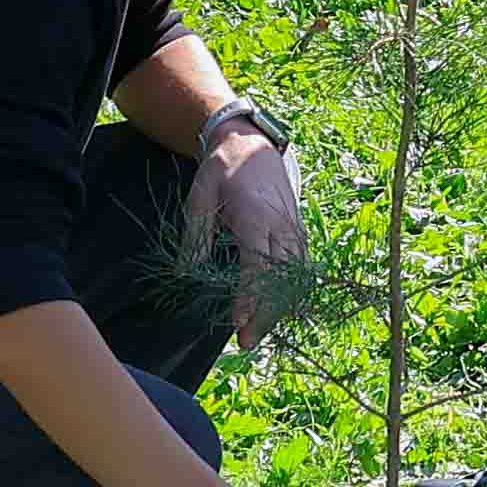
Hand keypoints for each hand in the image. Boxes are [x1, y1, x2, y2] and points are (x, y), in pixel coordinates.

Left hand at [186, 121, 312, 324]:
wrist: (253, 143)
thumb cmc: (223, 170)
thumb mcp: (199, 197)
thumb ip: (195, 236)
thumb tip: (185, 274)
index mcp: (256, 216)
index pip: (257, 265)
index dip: (250, 297)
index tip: (239, 323)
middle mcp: (282, 225)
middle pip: (280, 279)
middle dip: (266, 314)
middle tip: (246, 342)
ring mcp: (295, 229)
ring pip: (296, 277)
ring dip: (280, 308)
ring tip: (259, 332)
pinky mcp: (300, 232)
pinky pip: (302, 269)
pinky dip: (292, 293)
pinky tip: (279, 314)